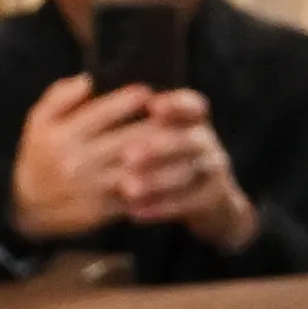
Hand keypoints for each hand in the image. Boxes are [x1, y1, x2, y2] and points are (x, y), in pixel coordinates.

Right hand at [8, 77, 254, 249]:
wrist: (29, 207)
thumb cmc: (40, 157)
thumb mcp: (38, 122)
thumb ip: (60, 97)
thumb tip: (89, 79)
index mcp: (62, 135)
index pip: (100, 113)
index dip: (127, 101)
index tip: (149, 92)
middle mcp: (78, 161)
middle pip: (126, 141)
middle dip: (155, 126)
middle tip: (179, 113)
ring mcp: (93, 188)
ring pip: (137, 170)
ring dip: (165, 156)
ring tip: (186, 141)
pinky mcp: (104, 211)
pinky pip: (137, 195)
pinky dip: (158, 184)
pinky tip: (176, 171)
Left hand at [124, 94, 257, 253]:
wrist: (209, 203)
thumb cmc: (166, 159)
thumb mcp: (159, 135)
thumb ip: (133, 118)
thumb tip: (92, 95)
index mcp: (193, 118)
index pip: (192, 104)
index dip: (175, 104)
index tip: (153, 106)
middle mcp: (206, 140)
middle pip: (187, 140)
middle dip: (158, 147)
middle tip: (128, 155)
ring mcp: (214, 170)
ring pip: (186, 174)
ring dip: (155, 181)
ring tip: (127, 188)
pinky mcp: (215, 200)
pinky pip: (188, 204)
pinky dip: (161, 208)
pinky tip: (134, 213)